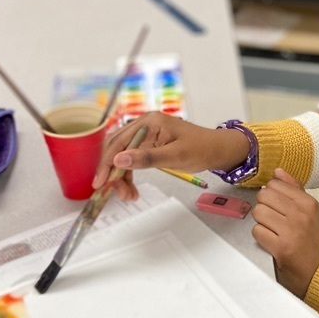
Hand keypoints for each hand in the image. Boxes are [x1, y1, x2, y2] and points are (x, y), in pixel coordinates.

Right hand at [92, 112, 249, 201]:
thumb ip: (146, 158)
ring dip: (122, 177)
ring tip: (129, 196)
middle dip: (114, 173)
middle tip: (117, 193)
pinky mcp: (150, 144)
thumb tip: (119, 160)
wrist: (218, 150)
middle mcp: (145, 125)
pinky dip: (131, 175)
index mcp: (149, 121)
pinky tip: (133, 190)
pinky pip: (133, 160)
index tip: (100, 182)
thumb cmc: (201, 149)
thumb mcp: (174, 156)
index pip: (119, 141)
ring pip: (124, 157)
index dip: (107, 162)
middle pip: (118, 148)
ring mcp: (147, 134)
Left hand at [251, 168, 318, 298]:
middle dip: (263, 207)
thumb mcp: (311, 211)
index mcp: (308, 202)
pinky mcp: (281, 247)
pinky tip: (271, 241)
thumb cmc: (314, 240)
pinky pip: (257, 231)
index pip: (275, 184)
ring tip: (272, 229)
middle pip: (264, 196)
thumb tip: (278, 171)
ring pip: (258, 212)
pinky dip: (261, 236)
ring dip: (261, 222)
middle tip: (272, 218)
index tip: (276, 205)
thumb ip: (294, 189)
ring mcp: (291, 230)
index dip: (271, 194)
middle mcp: (300, 214)